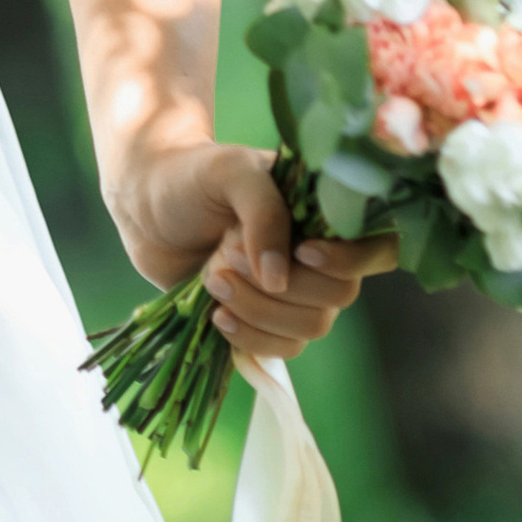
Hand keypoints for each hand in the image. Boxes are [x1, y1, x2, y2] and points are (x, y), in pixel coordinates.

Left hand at [115, 138, 397, 365]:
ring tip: (212, 280)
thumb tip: (280, 279)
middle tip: (226, 257)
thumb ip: (264, 212)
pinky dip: (251, 338)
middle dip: (284, 285)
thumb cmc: (191, 176)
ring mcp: (293, 292)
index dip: (352, 260)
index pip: (378, 246)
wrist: (142, 204)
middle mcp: (318, 256)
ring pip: (311, 326)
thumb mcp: (229, 172)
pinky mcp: (263, 320)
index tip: (302, 252)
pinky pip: (282, 348)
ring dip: (260, 311)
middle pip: (341, 294)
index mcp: (323, 213)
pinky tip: (217, 317)